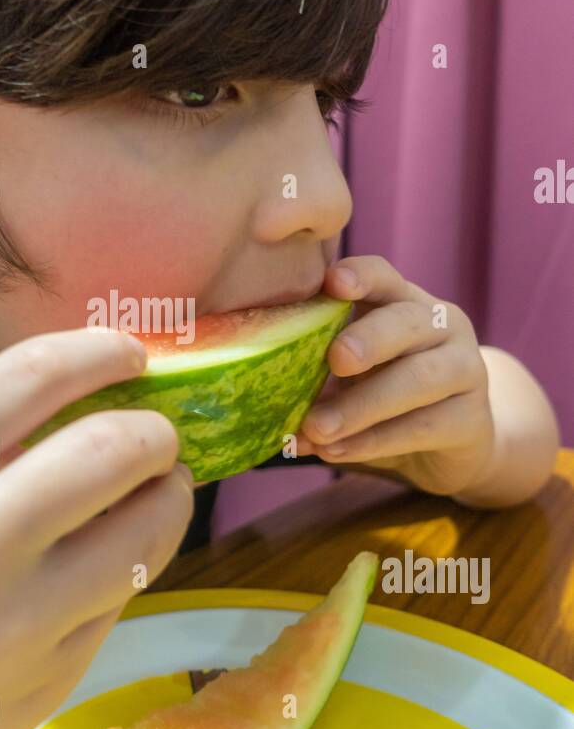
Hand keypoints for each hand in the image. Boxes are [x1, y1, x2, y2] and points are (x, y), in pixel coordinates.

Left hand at [296, 256, 495, 497]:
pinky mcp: (472, 419)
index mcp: (406, 303)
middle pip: (408, 322)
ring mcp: (466, 370)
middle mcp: (443, 327)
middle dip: (369, 339)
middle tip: (334, 360)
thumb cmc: (387, 397)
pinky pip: (423, 426)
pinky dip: (375, 441)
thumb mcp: (354, 376)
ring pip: (418, 379)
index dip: (362, 276)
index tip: (332, 283)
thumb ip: (318, 372)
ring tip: (317, 428)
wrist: (452, 447)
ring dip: (362, 405)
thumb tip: (256, 393)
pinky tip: (337, 452)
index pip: (385, 277)